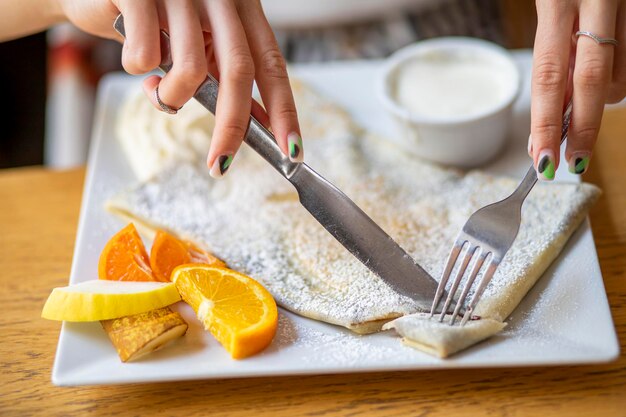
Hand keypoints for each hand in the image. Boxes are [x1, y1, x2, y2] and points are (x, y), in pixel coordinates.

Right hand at [59, 0, 302, 176]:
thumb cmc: (158, 22)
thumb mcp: (202, 45)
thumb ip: (226, 76)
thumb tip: (258, 126)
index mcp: (242, 10)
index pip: (272, 65)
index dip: (283, 111)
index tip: (291, 151)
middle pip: (239, 72)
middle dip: (232, 127)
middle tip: (220, 166)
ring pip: (190, 70)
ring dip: (172, 97)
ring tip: (158, 90)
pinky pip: (144, 56)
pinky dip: (137, 70)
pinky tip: (134, 58)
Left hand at [530, 0, 624, 179]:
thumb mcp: (551, 1)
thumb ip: (555, 45)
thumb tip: (556, 107)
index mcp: (557, 1)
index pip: (549, 74)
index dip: (547, 122)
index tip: (542, 157)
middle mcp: (594, 0)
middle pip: (590, 80)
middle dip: (581, 129)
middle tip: (571, 163)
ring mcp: (625, 2)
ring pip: (622, 72)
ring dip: (605, 97)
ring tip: (590, 97)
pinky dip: (622, 75)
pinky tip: (610, 72)